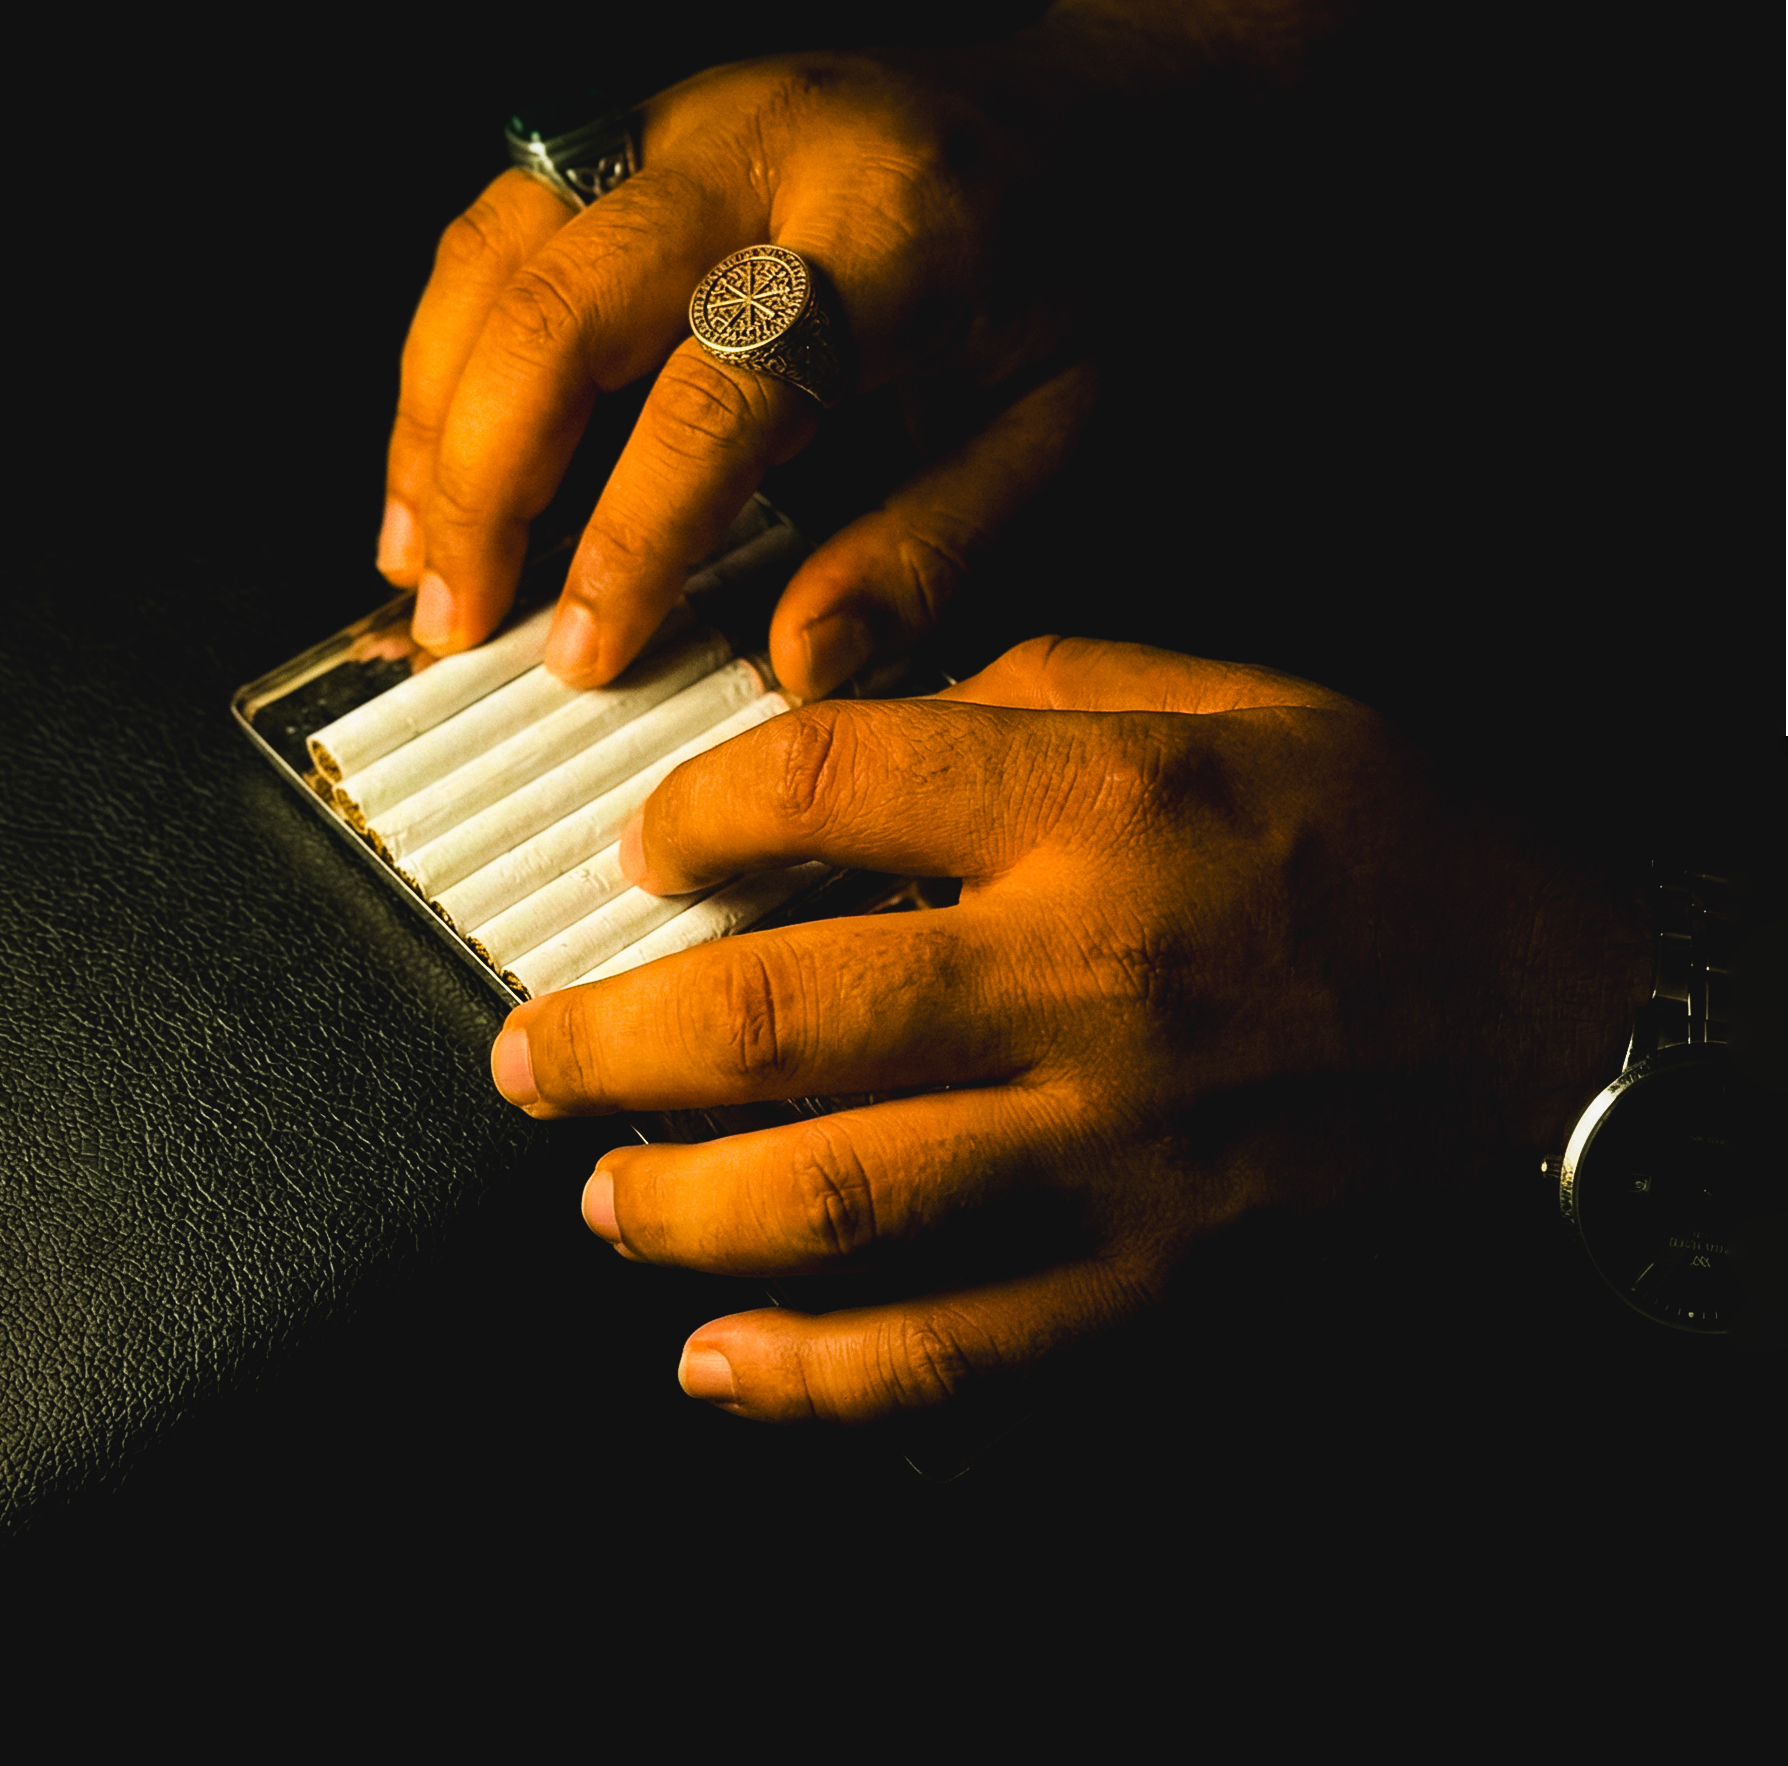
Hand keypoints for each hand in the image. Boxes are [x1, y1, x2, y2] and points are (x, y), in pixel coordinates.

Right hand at [380, 47, 1098, 698]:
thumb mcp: (1064, 428)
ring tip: (417, 560)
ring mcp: (684, 115)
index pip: (725, 390)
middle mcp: (765, 143)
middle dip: (484, 478)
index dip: (635, 533)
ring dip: (433, 416)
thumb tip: (799, 663)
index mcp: (893, 225)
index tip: (584, 654)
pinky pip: (499, 224)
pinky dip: (444, 349)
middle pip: (566, 301)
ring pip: (501, 253)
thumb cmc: (1079, 280)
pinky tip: (435, 456)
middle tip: (457, 622)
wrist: (1087, 113)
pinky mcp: (637, 124)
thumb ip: (934, 546)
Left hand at [489, 637, 1650, 1422]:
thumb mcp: (1219, 694)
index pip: (824, 787)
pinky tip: (715, 1368)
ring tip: (596, 1192)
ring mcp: (1114, 1144)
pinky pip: (960, 1345)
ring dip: (676, 1205)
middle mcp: (1088, 974)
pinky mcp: (1149, 1267)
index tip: (649, 845)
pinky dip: (819, 1377)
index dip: (695, 811)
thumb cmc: (1371, 830)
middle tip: (533, 1048)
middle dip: (614, 1037)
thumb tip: (856, 725)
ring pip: (840, 1195)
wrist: (1537, 1000)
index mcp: (1100, 804)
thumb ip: (1027, 695)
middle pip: (784, 1013)